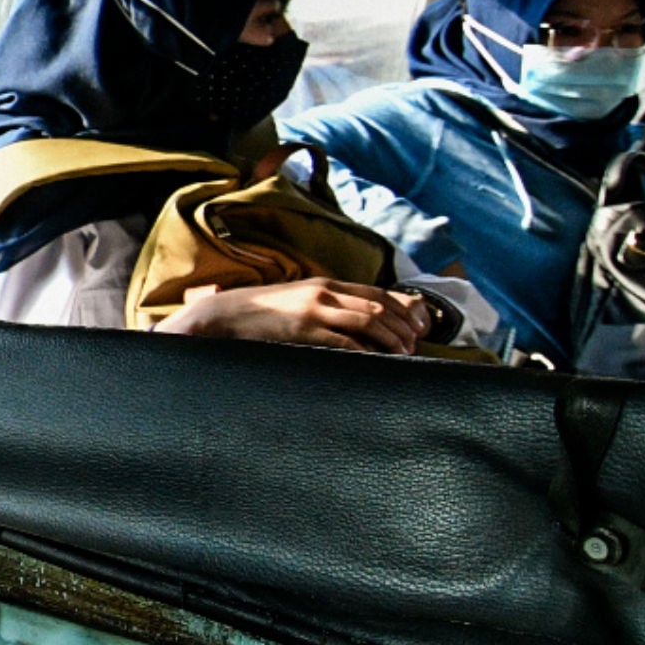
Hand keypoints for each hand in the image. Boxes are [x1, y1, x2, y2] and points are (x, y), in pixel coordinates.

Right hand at [156, 278, 430, 353]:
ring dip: (390, 340)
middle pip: (378, 307)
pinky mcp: (304, 330)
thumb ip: (327, 306)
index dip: (402, 311)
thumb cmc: (264, 313)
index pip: (377, 293)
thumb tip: (358, 323)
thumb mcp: (299, 300)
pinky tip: (375, 360)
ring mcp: (314, 310)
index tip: (416, 329)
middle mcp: (324, 292)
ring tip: (402, 355)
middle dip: (402, 328)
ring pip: (368, 321)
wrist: (228, 314)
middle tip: (414, 347)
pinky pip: (344, 340)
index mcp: (325, 284)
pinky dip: (365, 350)